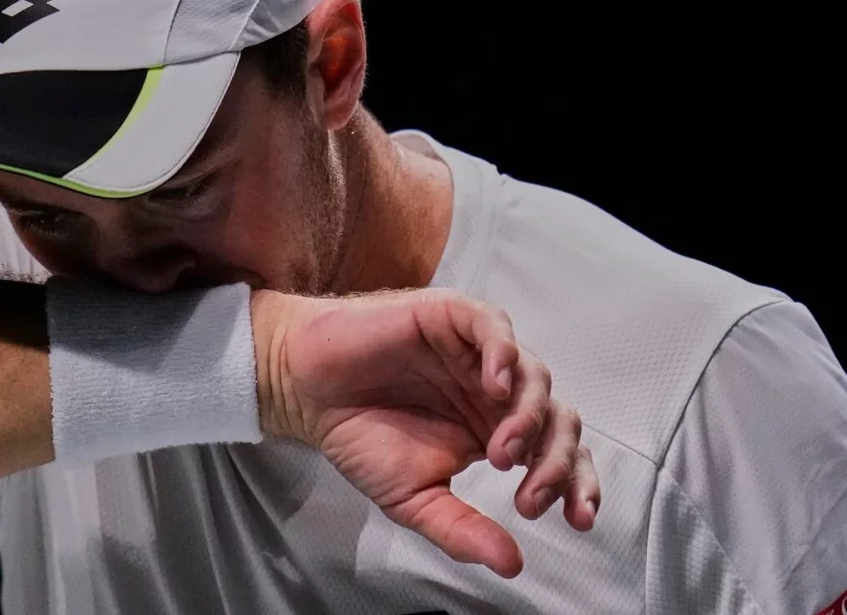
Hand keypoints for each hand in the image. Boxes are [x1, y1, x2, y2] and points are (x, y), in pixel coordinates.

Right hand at [251, 287, 599, 578]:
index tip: (576, 520)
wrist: (304, 389)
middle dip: (556, 461)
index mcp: (494, 429)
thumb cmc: (356, 434)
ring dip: (528, 417)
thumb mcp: (413, 497)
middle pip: (558, 417)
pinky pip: (493, 326)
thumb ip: (462, 529)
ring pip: (534, 374)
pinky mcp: (451, 317)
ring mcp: (476, 351)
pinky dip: (503, 352)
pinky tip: (492, 385)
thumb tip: (512, 564)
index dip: (576, 482)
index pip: (557, 452)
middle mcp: (494, 390)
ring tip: (499, 451)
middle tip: (530, 495)